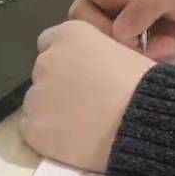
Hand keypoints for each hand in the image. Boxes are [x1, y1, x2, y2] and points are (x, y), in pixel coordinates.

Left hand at [20, 20, 153, 171]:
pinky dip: (46, 136)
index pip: (50, 42)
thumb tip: (92, 67)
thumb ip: (97, 53)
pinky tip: (70, 141)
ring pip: (36, 102)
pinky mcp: (32, 127)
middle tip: (83, 103)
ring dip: (51, 111)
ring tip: (80, 126)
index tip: (80, 75)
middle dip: (58, 85)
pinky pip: (31, 129)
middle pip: (43, 72)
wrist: (141, 122)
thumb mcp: (122, 50)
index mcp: (70, 34)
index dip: (66, 60)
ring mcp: (36, 94)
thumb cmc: (142, 84)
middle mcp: (47, 59)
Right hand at [69, 0, 174, 60]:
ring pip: (96, 38)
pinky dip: (139, 57)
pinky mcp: (124, 39)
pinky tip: (165, 50)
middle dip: (109, 30)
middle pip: (83, 13)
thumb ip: (144, 7)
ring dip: (127, 47)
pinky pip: (115, 53)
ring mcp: (114, 17)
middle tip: (136, 40)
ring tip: (161, 46)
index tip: (128, 7)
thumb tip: (118, 31)